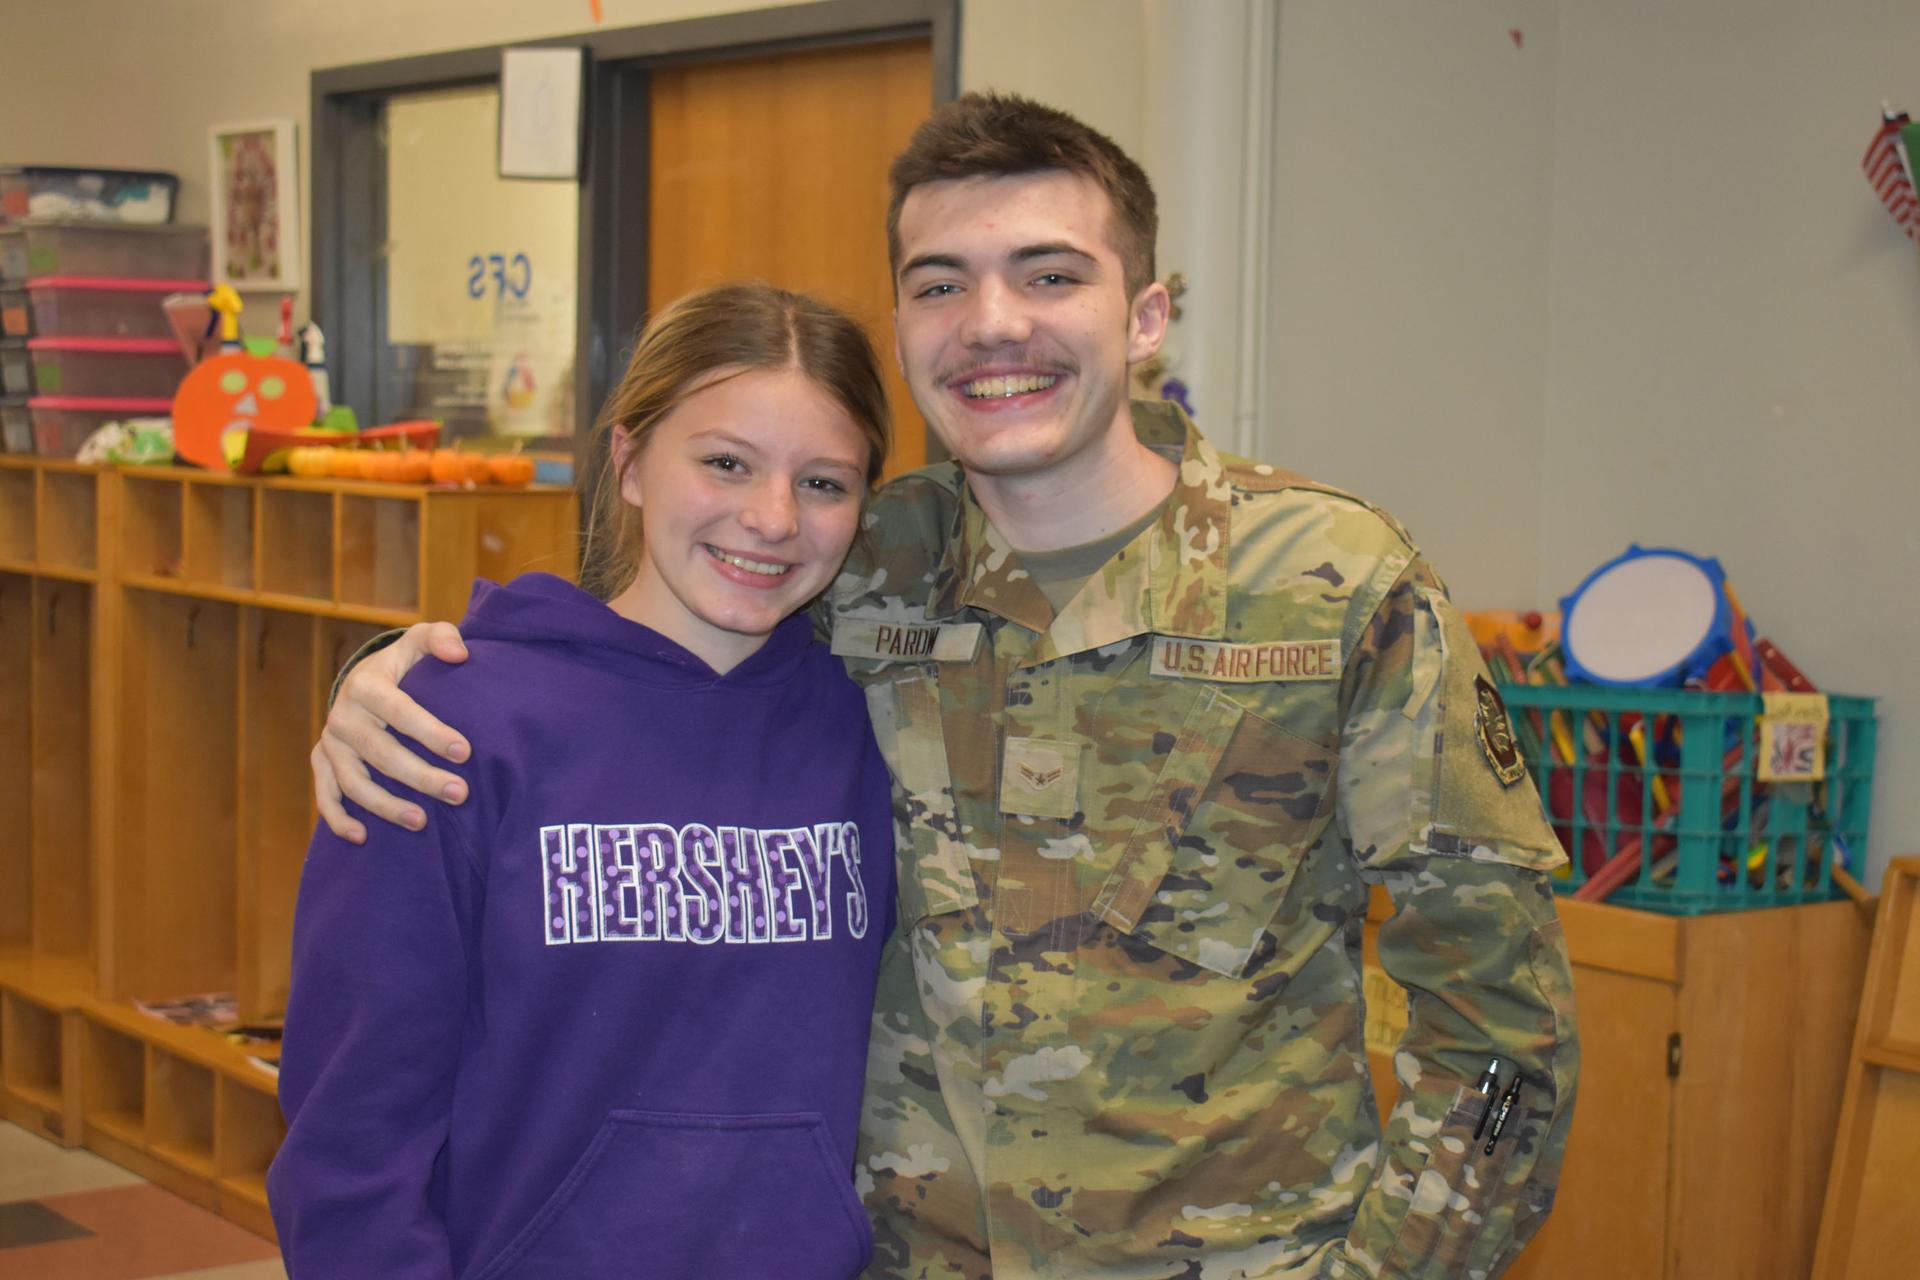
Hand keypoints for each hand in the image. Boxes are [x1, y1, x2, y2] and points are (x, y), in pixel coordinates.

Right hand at [313, 622, 471, 842]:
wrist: (365, 680)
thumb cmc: (404, 664)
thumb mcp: (420, 640)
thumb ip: (440, 638)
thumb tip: (459, 653)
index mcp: (366, 685)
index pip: (400, 711)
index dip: (431, 732)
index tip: (465, 752)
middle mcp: (342, 716)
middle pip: (380, 753)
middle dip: (420, 777)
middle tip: (459, 794)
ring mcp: (330, 743)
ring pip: (353, 782)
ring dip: (385, 806)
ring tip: (423, 823)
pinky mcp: (323, 763)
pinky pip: (325, 796)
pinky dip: (338, 819)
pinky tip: (363, 838)